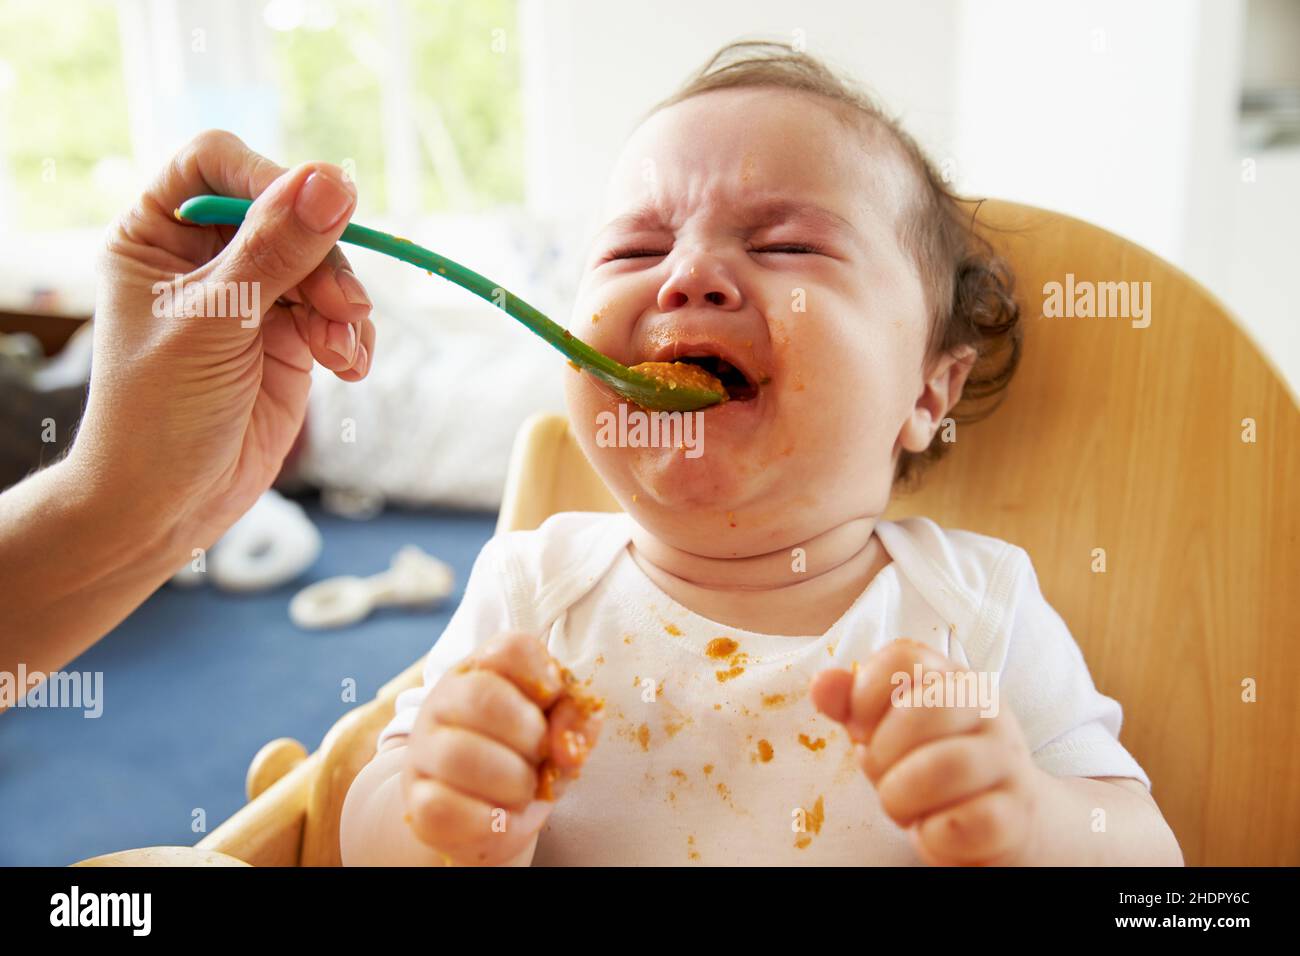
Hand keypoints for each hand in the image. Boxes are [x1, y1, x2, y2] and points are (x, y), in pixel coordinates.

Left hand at [76, 129, 375, 556]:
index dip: (270, 178)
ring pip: (323, 265)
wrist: (168, 505)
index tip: (318, 211)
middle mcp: (204, 255)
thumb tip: (334, 179)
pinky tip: (347, 370)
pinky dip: (351, 337)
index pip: (218, 164)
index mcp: (156, 232)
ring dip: (344, 306)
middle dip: (323, 262)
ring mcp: (251, 296)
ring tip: (341, 353)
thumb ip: (277, 250)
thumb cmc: (159, 412)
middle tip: (345, 307)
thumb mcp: (216, 322)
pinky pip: (338, 314)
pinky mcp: (288, 337)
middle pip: (287, 215)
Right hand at [401, 632, 603, 865]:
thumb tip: (567, 746)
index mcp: (482, 669)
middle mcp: (443, 702)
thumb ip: (575, 722)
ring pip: (459, 755)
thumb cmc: (524, 756)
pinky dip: (487, 820)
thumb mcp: (558, 730)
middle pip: (482, 697)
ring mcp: (423, 751)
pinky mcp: (416, 803)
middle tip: (540, 757)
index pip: (512, 649)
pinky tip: (500, 816)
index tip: (553, 706)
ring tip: (522, 790)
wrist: (482, 812)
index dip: (546, 679)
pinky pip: (442, 808)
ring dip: (512, 781)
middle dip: (530, 736)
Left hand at [810, 638, 1047, 865]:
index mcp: (950, 678)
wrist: (1008, 820)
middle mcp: (986, 709)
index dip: (864, 694)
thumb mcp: (888, 730)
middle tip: (883, 776)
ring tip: (903, 807)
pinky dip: (932, 836)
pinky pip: (963, 824)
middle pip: (921, 711)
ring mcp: (1007, 760)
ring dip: (902, 798)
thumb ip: (852, 705)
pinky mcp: (1016, 814)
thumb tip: (822, 684)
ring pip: (943, 767)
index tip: (861, 729)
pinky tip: (933, 831)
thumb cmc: (933, 766)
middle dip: (881, 755)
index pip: (901, 657)